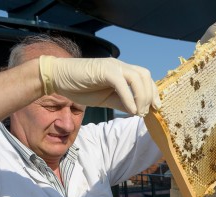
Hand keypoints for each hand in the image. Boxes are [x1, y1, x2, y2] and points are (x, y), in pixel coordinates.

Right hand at [39, 56, 160, 115]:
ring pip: (137, 77)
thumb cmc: (81, 88)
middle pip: (144, 75)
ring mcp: (112, 66)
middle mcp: (119, 66)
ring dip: (141, 96)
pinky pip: (121, 83)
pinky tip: (130, 110)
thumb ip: (122, 102)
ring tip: (138, 112)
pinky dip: (129, 97)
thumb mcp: (107, 99)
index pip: (144, 78)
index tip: (156, 108)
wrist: (59, 79)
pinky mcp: (103, 70)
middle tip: (147, 112)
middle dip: (150, 95)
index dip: (153, 92)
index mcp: (122, 71)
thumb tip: (138, 111)